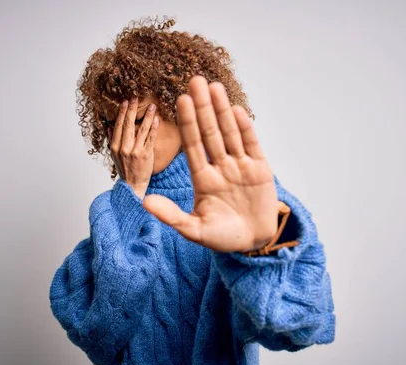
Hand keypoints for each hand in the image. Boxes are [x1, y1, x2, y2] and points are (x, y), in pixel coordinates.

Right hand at [108, 97, 158, 199]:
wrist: (132, 186)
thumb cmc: (125, 170)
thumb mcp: (114, 156)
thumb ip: (111, 140)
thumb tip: (109, 126)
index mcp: (114, 146)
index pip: (118, 125)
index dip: (122, 112)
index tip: (126, 102)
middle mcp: (124, 148)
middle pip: (128, 124)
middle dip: (132, 109)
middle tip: (136, 97)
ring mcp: (135, 151)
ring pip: (141, 129)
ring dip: (147, 116)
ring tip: (152, 106)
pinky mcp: (146, 155)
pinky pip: (150, 138)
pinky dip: (153, 128)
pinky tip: (157, 120)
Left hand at [142, 76, 278, 252]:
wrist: (254, 243)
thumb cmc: (223, 237)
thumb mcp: (194, 230)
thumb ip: (171, 216)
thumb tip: (144, 202)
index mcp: (202, 178)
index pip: (192, 145)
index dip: (187, 123)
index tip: (179, 100)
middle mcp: (220, 167)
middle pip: (209, 132)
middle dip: (202, 107)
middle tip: (194, 80)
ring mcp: (240, 166)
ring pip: (229, 133)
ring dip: (221, 110)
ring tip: (213, 86)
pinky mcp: (260, 169)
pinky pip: (251, 144)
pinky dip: (244, 128)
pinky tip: (235, 110)